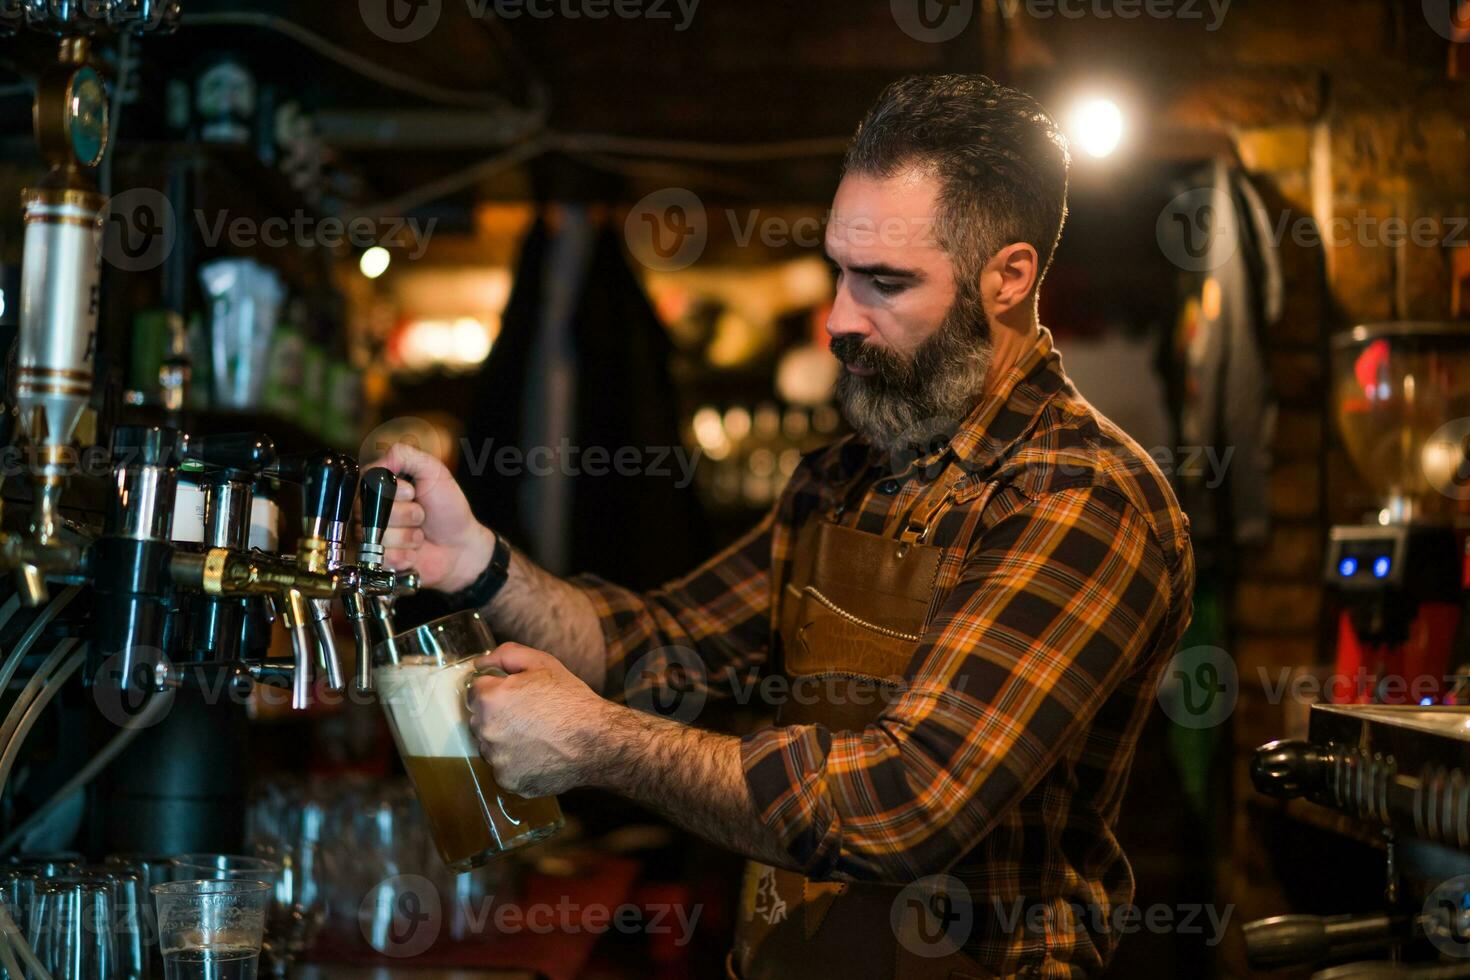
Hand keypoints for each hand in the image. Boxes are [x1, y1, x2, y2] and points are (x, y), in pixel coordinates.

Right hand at [365, 442, 494, 592]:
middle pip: (370, 511)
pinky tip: (414, 551)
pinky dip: (406, 554)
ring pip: (378, 536)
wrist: (461, 545)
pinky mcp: (378, 561)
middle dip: (405, 514)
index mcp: (380, 486)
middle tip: (421, 515)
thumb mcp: (433, 471)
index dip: (394, 490)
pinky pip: (383, 557)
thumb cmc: (447, 507)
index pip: (368, 483)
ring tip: (419, 534)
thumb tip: (381, 460)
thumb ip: (406, 456)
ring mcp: (372, 537)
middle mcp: (371, 510)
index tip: (413, 492)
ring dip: (408, 536)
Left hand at [467, 643, 607, 797]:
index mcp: (490, 699)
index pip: (476, 692)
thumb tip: (479, 664)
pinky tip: (538, 754)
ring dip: (505, 741)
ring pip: (491, 746)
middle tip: (529, 716)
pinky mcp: (508, 780)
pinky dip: (517, 763)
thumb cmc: (570, 699)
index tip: (517, 696)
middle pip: (480, 720)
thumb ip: (505, 655)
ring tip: (536, 736)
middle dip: (498, 716)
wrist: (597, 741)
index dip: (497, 690)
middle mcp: (486, 730)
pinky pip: (504, 768)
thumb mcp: (542, 663)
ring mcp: (496, 759)